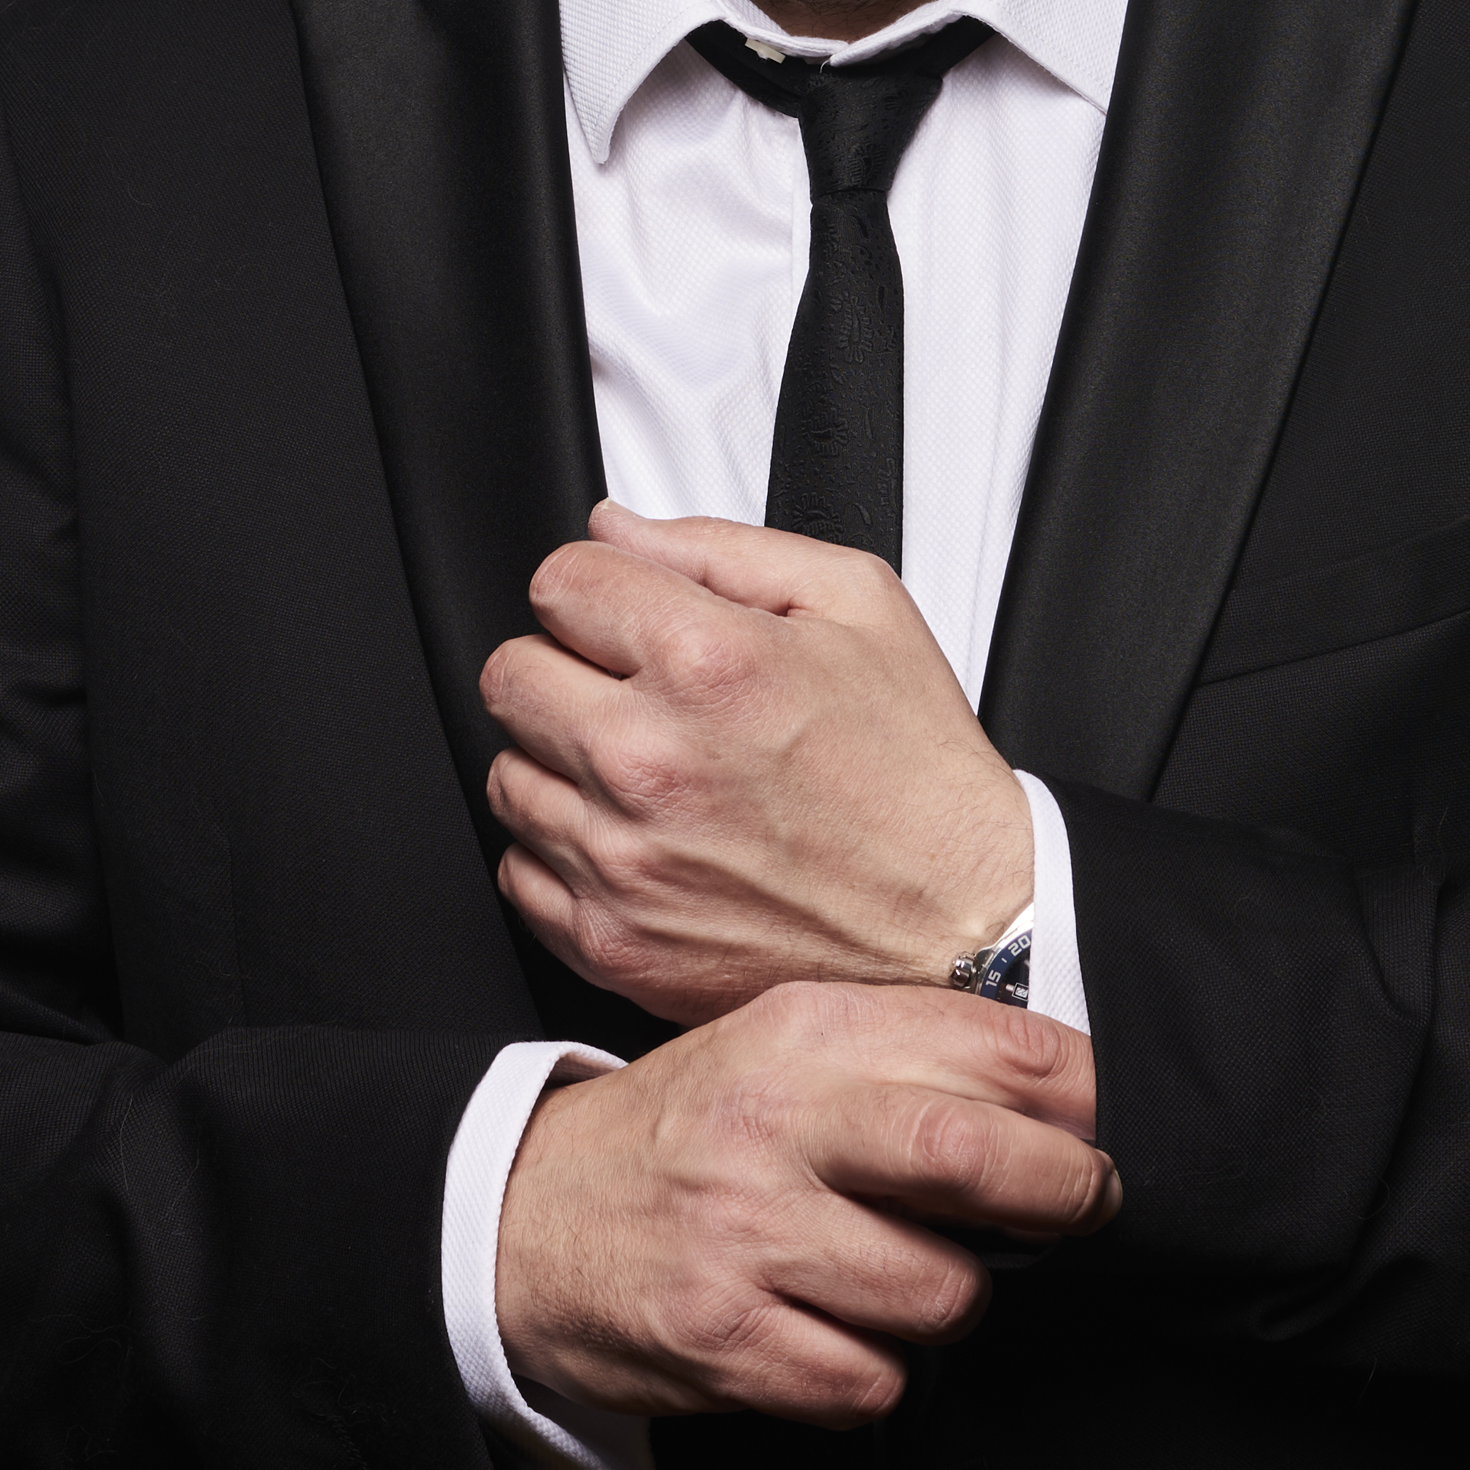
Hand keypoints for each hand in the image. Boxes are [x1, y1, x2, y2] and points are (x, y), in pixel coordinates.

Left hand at [482, 504, 1034, 1021]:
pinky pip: (519, 870)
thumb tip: (616, 529)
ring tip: (651, 768)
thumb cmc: (920, 774)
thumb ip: (719, 548)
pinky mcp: (612, 940)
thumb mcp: (858, 603)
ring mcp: (622, 861)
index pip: (557, 583)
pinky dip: (565, 850)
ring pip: (507, 773)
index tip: (631, 615)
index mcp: (707, 664)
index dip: (600, 588)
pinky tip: (639, 835)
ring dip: (563, 761)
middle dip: (568, 665)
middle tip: (637, 690)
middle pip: (511, 674)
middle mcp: (648, 762)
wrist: (961, 926)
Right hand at [494, 979, 1113, 1422]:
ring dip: (952, 1302)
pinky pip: (870, 1383)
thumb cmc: (687, 1134)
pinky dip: (875, 1375)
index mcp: (805, 1031)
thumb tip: (1070, 1091)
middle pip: (977, 1154)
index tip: (1104, 1125)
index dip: (1081, 1095)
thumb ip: (909, 1054)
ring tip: (908, 1278)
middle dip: (1064, 1192)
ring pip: (940, 1294)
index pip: (993, 1048)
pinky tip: (838, 1334)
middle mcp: (776, 1124)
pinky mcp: (723, 1338)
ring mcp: (746, 1234)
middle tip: (1081, 1206)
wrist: (522, 1218)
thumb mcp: (784, 1048)